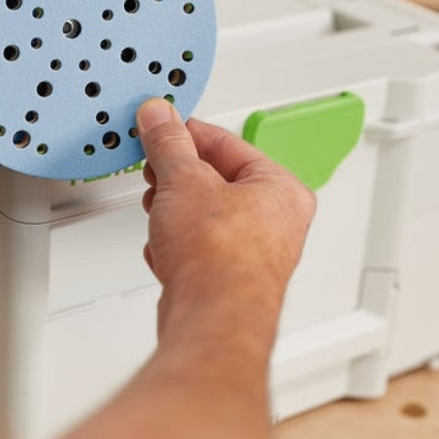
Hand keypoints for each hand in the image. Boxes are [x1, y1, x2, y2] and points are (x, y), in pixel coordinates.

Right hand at [136, 98, 315, 347]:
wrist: (211, 320)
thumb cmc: (221, 259)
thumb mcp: (184, 180)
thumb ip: (168, 143)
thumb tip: (160, 119)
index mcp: (282, 189)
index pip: (228, 144)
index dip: (188, 133)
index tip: (160, 126)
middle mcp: (277, 224)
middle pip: (215, 180)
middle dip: (178, 178)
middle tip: (156, 171)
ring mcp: (253, 255)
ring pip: (203, 217)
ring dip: (173, 212)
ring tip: (158, 212)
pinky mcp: (227, 280)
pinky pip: (196, 249)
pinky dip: (175, 245)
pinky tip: (164, 249)